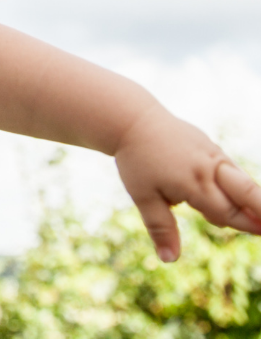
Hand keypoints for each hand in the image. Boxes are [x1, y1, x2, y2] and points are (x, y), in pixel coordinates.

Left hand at [115, 104, 260, 260]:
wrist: (131, 119)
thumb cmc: (136, 160)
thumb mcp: (143, 196)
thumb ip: (160, 227)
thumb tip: (169, 260)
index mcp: (193, 183)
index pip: (227, 212)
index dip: (244, 226)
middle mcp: (208, 167)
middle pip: (247, 191)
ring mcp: (210, 152)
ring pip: (240, 178)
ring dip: (251, 197)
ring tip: (255, 215)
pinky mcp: (208, 144)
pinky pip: (229, 166)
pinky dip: (236, 182)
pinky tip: (238, 195)